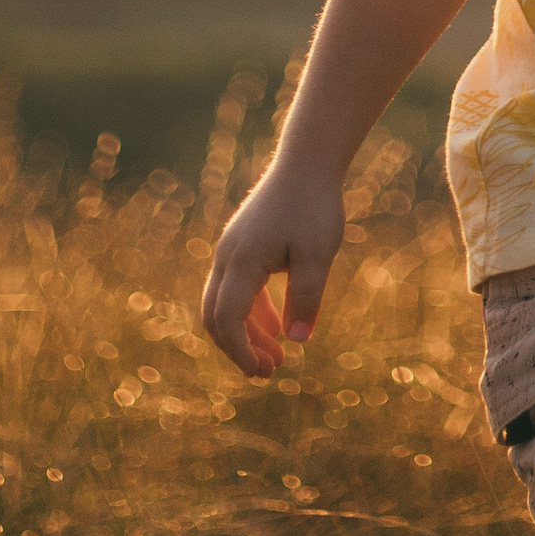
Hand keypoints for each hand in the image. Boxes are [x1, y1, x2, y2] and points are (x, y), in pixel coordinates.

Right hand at [199, 157, 345, 378]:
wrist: (307, 162)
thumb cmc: (314, 206)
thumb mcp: (318, 254)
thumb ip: (307, 297)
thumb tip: (297, 342)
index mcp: (241, 262)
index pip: (227, 319)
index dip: (240, 352)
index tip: (263, 373)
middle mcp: (227, 257)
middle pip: (216, 316)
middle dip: (238, 349)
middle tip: (269, 373)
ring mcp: (232, 250)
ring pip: (226, 304)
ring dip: (246, 334)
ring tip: (277, 358)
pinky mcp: (243, 245)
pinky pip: (238, 289)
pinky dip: (253, 313)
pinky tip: (279, 326)